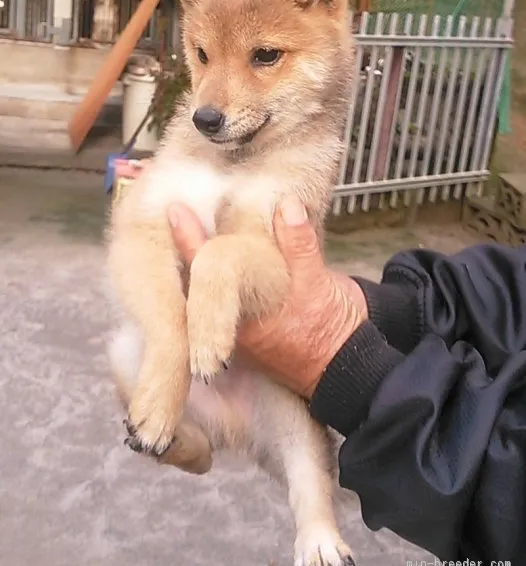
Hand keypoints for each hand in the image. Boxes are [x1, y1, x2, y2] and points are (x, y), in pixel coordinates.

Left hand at [168, 196, 367, 397]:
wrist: (348, 359)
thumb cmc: (330, 330)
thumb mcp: (317, 283)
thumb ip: (299, 244)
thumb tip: (287, 206)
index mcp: (242, 314)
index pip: (205, 272)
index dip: (190, 240)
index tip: (175, 212)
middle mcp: (234, 318)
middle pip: (200, 278)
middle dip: (188, 244)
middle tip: (173, 209)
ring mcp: (243, 318)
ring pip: (214, 283)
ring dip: (204, 252)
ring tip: (188, 217)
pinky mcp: (255, 313)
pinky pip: (233, 285)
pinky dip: (226, 262)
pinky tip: (222, 238)